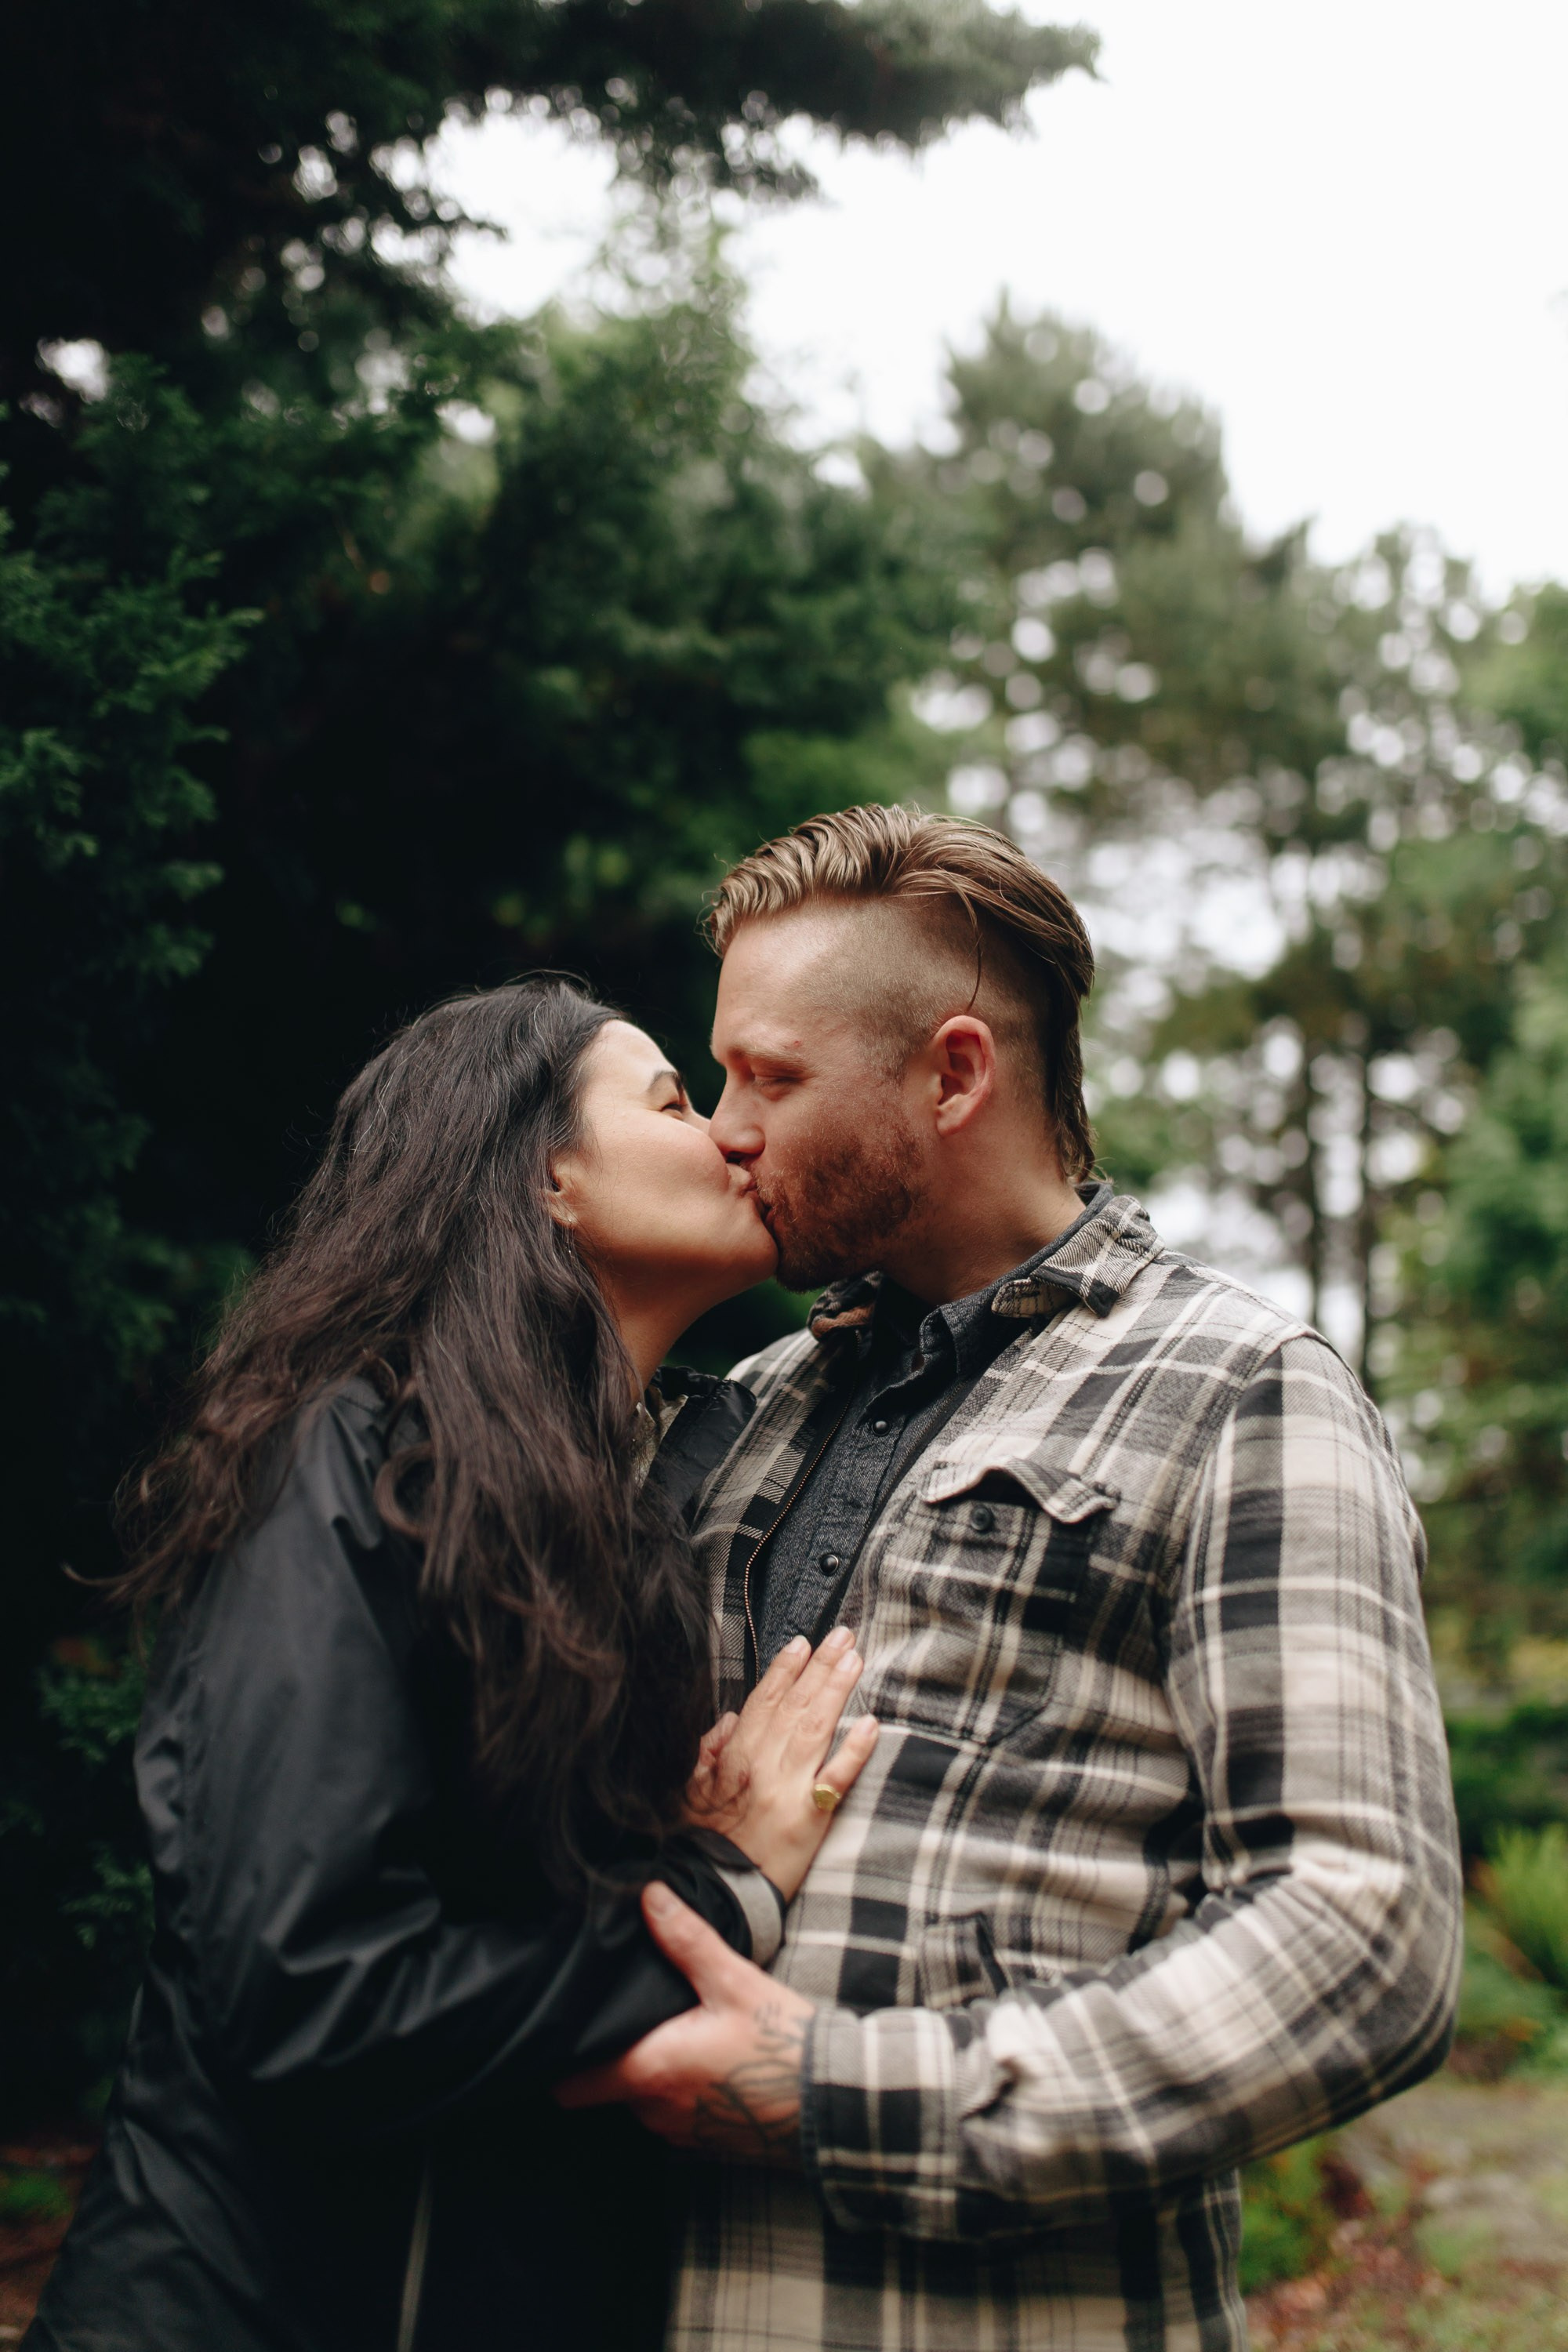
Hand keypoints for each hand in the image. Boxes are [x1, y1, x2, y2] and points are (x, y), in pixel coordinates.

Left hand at [557, 1882, 813, 2163]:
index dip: (560, 2059)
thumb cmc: (782, 2044)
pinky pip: (670, 2112)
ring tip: (667, 2028)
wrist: (834, 2102)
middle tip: (628, 2011)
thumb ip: (685, 1940)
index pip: (570, 2086)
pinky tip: (701, 2057)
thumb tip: (647, 1895)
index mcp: (650, 2072)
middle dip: (612, 2052)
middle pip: (605, 2086)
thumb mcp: (733, 1981)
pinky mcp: (705, 2141)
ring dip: (647, 2069)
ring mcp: (680, 2133)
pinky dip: (676, 2088)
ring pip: (639, 2099)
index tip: (566, 2028)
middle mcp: (655, 2112)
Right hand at [684, 1627, 877, 1899]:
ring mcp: (789, 1791)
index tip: (803, 1644)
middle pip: (796, 1707)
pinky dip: (854, 1751)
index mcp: (734, 1760)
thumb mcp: (687, 1793)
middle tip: (844, 1637)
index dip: (784, 1671)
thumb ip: (706, 1753)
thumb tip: (728, 1721)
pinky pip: (836, 1780)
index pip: (763, 1703)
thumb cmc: (700, 1845)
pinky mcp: (811, 1820)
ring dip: (838, 1691)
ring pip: (817, 1729)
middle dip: (821, 1668)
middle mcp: (764, 1768)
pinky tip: (871, 1725)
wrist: (714, 1896)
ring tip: (856, 1660)